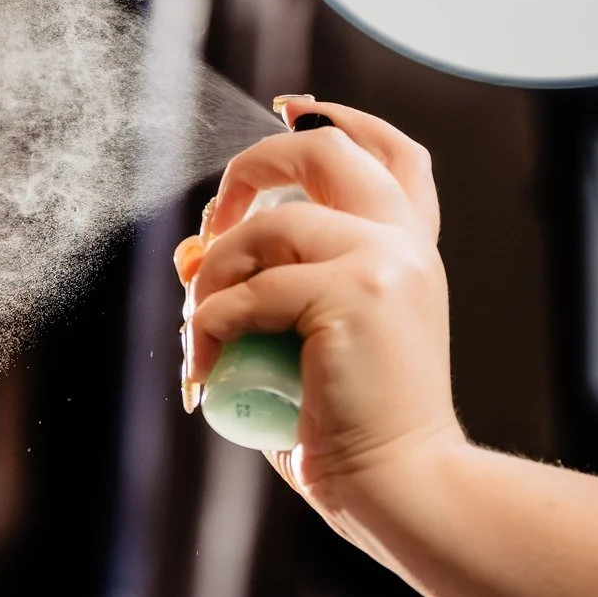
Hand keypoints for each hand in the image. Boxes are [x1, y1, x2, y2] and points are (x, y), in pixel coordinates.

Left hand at [175, 98, 465, 504]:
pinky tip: (204, 376)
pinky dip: (205, 334)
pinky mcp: (355, 292)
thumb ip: (260, 291)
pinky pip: (243, 295)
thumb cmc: (346, 430)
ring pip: (262, 233)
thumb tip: (190, 253)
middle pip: (322, 154)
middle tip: (209, 232)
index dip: (336, 117)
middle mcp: (404, 244)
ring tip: (198, 341)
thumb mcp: (297, 344)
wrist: (400, 486)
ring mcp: (385, 261)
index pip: (389, 153)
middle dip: (248, 173)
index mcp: (408, 251)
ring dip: (208, 284)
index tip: (288, 110)